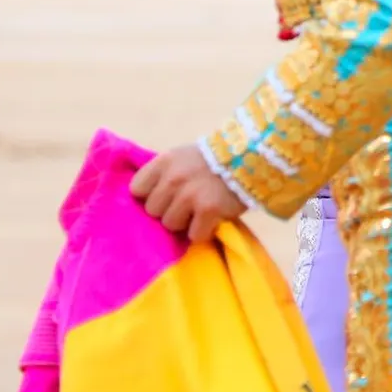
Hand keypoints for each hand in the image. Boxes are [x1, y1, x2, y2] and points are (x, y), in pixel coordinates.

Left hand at [131, 144, 245, 242]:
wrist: (254, 158)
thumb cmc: (217, 159)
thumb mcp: (185, 157)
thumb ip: (165, 174)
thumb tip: (147, 201)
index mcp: (165, 162)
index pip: (136, 189)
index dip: (150, 195)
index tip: (165, 194)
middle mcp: (174, 178)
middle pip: (153, 210)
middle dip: (168, 210)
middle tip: (187, 203)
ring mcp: (190, 195)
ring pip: (171, 224)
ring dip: (186, 222)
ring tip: (202, 211)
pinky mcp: (209, 210)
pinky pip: (194, 235)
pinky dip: (204, 231)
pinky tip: (213, 219)